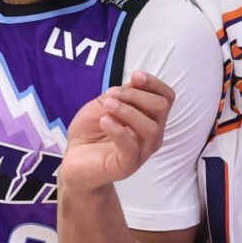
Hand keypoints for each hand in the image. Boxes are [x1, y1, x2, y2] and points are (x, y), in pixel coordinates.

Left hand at [59, 72, 172, 191]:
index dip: (154, 84)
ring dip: (127, 111)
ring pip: (151, 128)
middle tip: (110, 96)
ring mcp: (141, 152)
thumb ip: (122, 93)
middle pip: (161, 108)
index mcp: (149, 118)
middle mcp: (151, 135)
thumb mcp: (105, 103)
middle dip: (135, 95)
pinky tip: (104, 122)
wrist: (74, 160)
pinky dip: (118, 131)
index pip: (166, 98)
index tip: (134, 76)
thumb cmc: (91, 132)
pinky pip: (131, 148)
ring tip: (106, 107)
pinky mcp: (127, 166)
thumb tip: (136, 80)